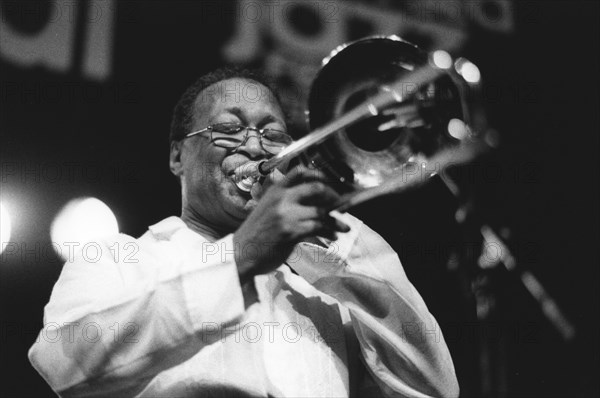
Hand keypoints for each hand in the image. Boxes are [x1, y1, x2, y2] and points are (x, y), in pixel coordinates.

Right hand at [233, 166, 349, 283]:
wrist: (240, 253)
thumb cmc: (256, 234)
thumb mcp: (267, 209)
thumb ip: (286, 201)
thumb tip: (317, 202)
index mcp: (275, 190)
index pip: (299, 172)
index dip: (318, 174)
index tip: (330, 182)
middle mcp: (282, 198)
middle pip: (316, 188)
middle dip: (333, 197)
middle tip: (341, 206)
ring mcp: (286, 214)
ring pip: (321, 211)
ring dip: (336, 221)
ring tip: (344, 227)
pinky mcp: (291, 231)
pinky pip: (318, 227)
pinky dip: (329, 232)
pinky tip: (333, 236)